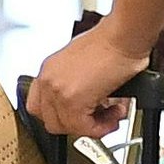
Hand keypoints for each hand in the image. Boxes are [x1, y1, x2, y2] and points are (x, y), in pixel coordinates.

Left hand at [27, 24, 151, 139]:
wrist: (124, 35)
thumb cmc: (112, 42)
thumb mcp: (84, 61)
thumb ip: (77, 84)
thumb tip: (87, 102)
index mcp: (49, 70)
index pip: (39, 106)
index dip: (62, 116)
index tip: (79, 116)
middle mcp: (48, 80)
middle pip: (50, 121)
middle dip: (77, 124)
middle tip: (97, 117)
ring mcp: (57, 90)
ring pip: (66, 127)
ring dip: (92, 126)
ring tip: (112, 113)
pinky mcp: (73, 100)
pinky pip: (83, 128)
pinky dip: (102, 127)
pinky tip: (115, 112)